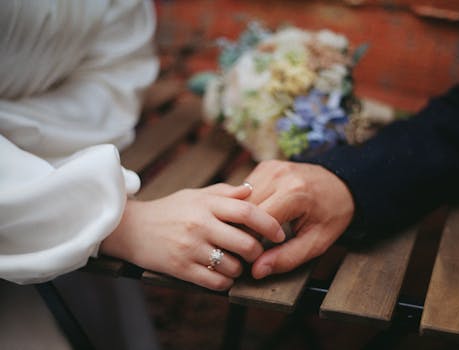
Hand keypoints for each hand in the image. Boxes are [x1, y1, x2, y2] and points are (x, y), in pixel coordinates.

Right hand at [100, 183, 284, 290]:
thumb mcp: (195, 195)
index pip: (247, 212)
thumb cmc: (169, 210)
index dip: (269, 224)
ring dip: (241, 268)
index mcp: (206, 204)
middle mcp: (200, 225)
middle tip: (257, 252)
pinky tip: (223, 275)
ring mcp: (190, 248)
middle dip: (258, 251)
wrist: (131, 228)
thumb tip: (251, 190)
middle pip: (246, 243)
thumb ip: (224, 193)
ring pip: (233, 266)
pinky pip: (216, 282)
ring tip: (236, 263)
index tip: (279, 233)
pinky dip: (226, 282)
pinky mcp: (180, 269)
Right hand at [244, 160, 354, 278]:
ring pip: (239, 199)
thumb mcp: (316, 243)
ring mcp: (270, 167)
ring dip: (242, 217)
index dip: (249, 242)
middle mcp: (278, 175)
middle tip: (250, 246)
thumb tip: (257, 270)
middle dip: (243, 230)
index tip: (252, 256)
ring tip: (255, 231)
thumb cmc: (332, 214)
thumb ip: (287, 258)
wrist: (342, 184)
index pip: (254, 221)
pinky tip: (257, 215)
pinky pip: (245, 191)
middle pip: (243, 208)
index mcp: (293, 193)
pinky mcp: (264, 166)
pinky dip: (247, 205)